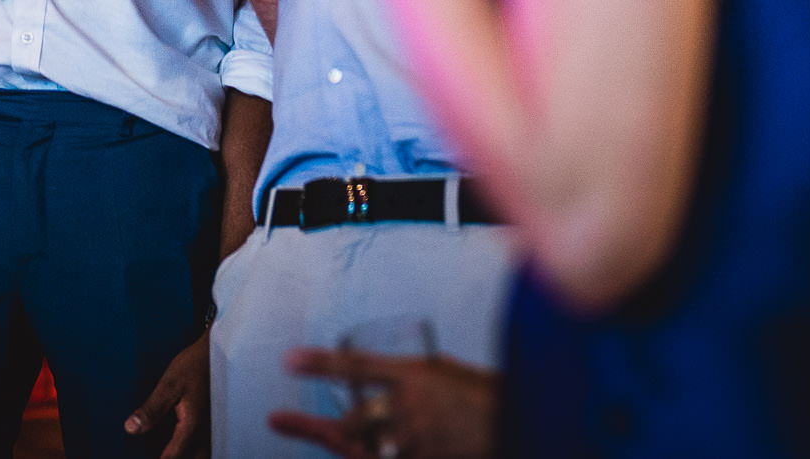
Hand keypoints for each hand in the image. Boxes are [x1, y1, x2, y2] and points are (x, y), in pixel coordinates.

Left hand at [124, 333, 210, 457]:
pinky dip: (192, 451)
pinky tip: (178, 444)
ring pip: (200, 456)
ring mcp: (212, 432)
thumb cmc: (193, 366)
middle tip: (159, 453)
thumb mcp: (169, 384)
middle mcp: (205, 434)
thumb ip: (151, 409)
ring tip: (166, 451)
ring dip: (186, 455)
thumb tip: (131, 428)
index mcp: (192, 426)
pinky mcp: (213, 427)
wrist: (216, 353)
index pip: (173, 457)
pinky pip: (203, 449)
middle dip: (174, 458)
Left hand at [267, 348, 497, 458]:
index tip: (286, 361)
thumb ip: (419, 376)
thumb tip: (392, 379)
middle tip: (336, 430)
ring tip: (395, 438)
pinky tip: (399, 447)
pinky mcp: (426, 458)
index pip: (355, 365)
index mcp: (414, 373)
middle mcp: (410, 404)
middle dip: (344, 430)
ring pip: (369, 449)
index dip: (318, 364)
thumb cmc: (488, 396)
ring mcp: (417, 437)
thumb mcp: (449, 374)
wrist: (523, 422)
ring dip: (367, 450)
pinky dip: (387, 455)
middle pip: (355, 420)